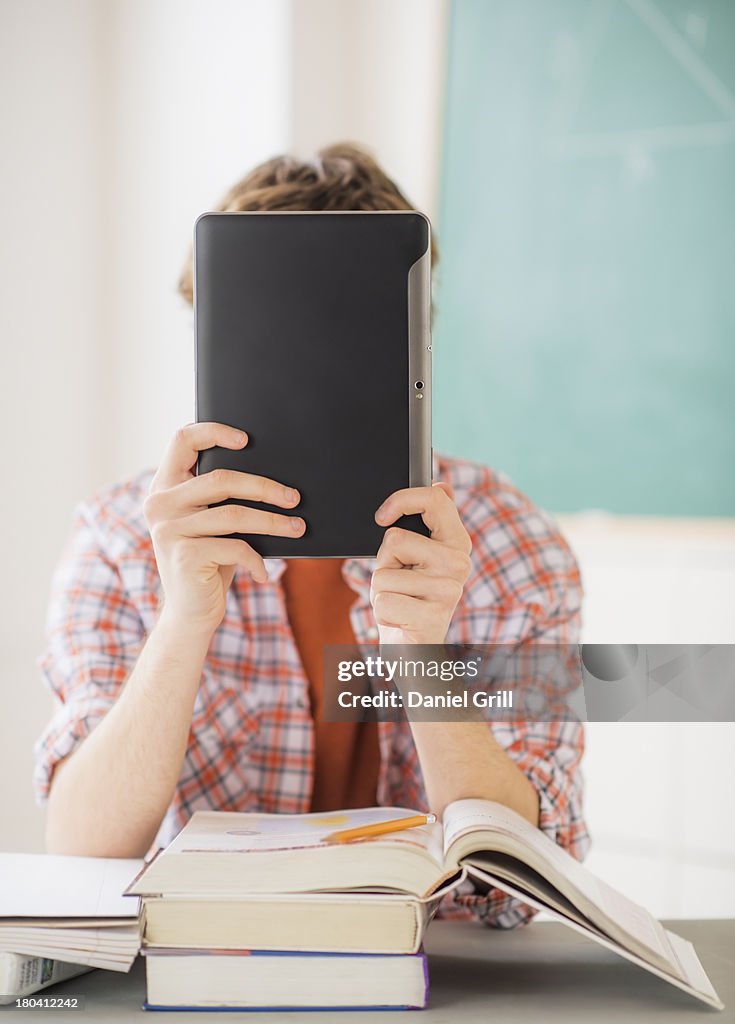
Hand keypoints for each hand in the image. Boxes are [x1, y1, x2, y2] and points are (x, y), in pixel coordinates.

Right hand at [144, 422, 304, 635]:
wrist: (190, 614)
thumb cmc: (210, 562)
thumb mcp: (212, 524)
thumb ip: (222, 498)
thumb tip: (274, 477)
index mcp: (164, 487)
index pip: (182, 440)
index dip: (214, 432)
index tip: (246, 440)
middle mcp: (160, 504)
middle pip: (221, 479)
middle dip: (265, 487)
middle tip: (294, 497)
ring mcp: (169, 530)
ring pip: (235, 514)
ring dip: (274, 522)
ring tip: (297, 528)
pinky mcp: (185, 556)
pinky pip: (236, 548)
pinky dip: (256, 561)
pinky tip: (263, 573)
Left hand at [370, 482, 471, 644]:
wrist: (416, 651)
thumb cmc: (410, 599)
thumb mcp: (417, 556)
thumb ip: (427, 523)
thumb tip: (443, 484)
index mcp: (458, 542)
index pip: (435, 498)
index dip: (401, 499)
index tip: (381, 516)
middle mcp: (459, 564)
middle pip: (396, 539)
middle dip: (385, 561)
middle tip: (400, 579)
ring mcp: (448, 591)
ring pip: (383, 574)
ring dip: (380, 591)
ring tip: (401, 601)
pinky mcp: (431, 617)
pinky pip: (383, 600)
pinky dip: (382, 612)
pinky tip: (400, 619)